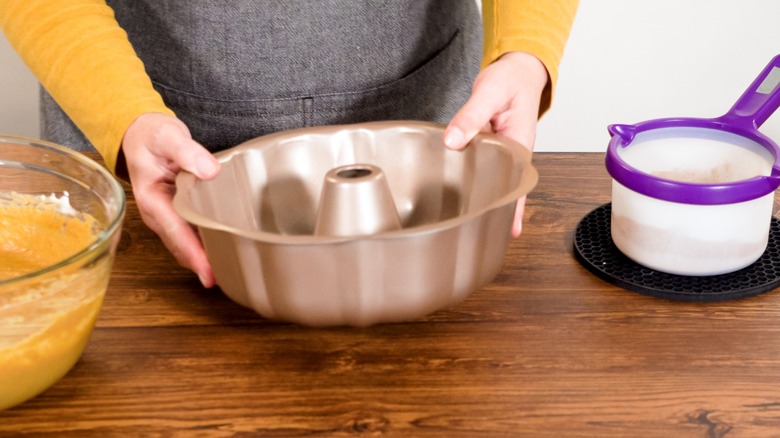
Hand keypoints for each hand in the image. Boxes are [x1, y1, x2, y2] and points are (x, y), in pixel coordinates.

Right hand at [121, 113, 220, 286]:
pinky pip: (190, 233)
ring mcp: (166, 215)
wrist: (141, 133)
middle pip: (180, 245)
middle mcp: (157, 214)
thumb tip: (210, 171)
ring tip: (226, 272)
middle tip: (222, 280)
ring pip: (185, 243)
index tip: (208, 272)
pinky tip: (222, 250)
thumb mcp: (167, 137)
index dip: (193, 254)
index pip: (176, 232)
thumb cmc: (151, 136)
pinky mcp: (176, 212)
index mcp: (152, 200)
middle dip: (199, 264)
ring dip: (202, 258)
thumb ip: (187, 152)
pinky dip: (203, 244)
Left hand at [443, 51, 547, 236]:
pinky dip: (472, 180)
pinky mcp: (489, 147)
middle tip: (485, 237)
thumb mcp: (489, 93)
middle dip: (498, 213)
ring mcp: (501, 152)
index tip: (510, 231)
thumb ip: (471, 116)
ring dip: (485, 199)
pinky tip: (461, 194)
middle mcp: (513, 153)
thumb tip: (453, 140)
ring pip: (493, 180)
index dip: (513, 209)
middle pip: (506, 189)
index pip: (517, 184)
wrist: (517, 68)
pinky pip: (481, 168)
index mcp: (519, 145)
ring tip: (473, 226)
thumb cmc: (511, 79)